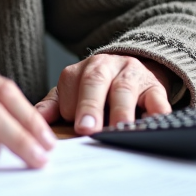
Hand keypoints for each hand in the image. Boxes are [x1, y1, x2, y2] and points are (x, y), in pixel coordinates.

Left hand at [34, 55, 173, 134]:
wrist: (134, 73)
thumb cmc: (98, 90)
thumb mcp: (74, 93)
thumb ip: (55, 105)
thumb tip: (37, 119)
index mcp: (82, 69)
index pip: (71, 84)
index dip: (71, 106)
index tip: (74, 127)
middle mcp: (107, 65)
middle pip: (96, 81)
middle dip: (90, 105)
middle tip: (87, 129)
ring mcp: (132, 74)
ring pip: (125, 88)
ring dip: (121, 110)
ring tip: (119, 129)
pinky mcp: (155, 87)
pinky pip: (157, 98)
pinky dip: (156, 111)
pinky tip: (152, 124)